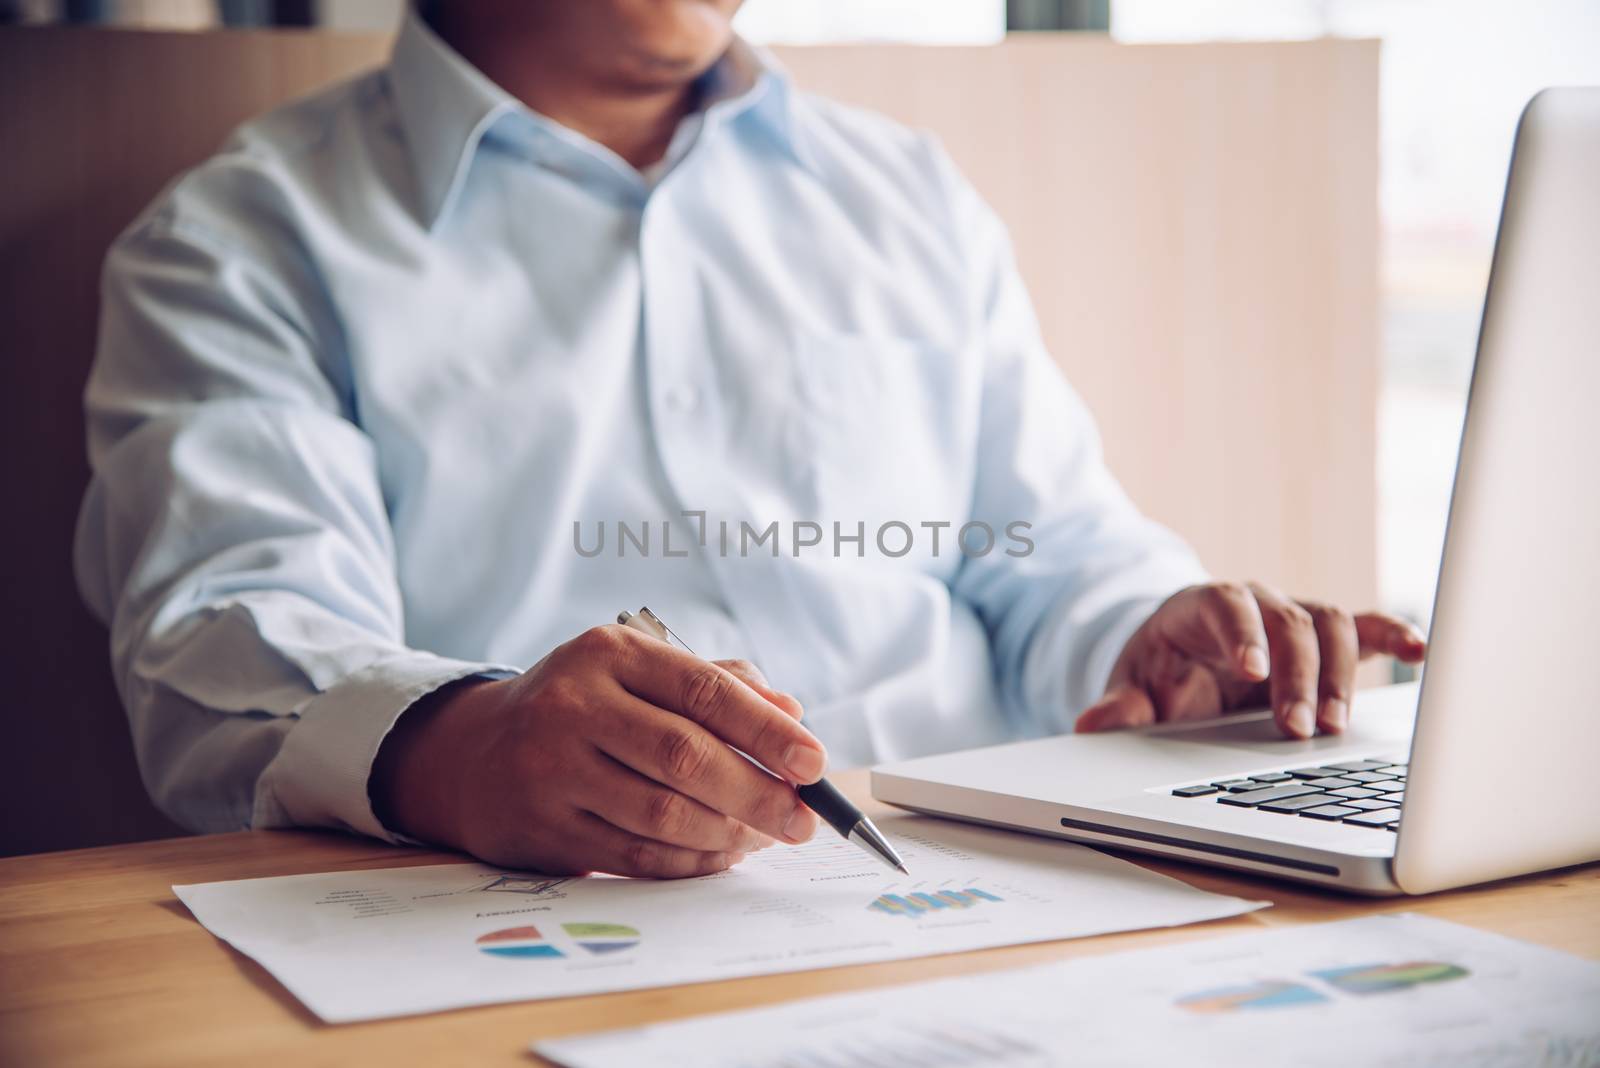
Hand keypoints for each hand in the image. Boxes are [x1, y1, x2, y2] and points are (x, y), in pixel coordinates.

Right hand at [369, 625, 823, 877]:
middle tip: (801, 819)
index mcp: (610, 654)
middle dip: (758, 793)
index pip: (704, 690)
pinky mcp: (544, 827)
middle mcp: (575, 706)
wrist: (471, 752)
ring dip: (728, 834)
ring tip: (763, 838)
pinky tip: (719, 855)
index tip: (813, 762)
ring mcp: (553, 769)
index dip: (766, 730)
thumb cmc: (580, 707)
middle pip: (686, 757)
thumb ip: (717, 684)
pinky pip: (636, 855)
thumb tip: (792, 715)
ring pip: (663, 813)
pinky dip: (689, 862)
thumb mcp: (636, 672)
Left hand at [1076, 582, 1426, 738]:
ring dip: (1338, 673)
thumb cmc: (1160, 674)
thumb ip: (1121, 706)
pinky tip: (1421, 652)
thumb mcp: (1133, 688)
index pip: (1225, 604)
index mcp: (1201, 606)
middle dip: (1296, 675)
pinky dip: (1393, 635)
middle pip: (1287, 621)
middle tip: (1296, 729)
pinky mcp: (1326, 642)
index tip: (1253, 670)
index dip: (1242, 632)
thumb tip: (1096, 723)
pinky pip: (1364, 629)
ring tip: (1335, 724)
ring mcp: (1294, 620)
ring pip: (1329, 624)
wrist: (1185, 661)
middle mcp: (1255, 605)